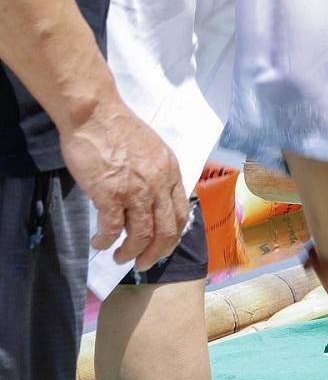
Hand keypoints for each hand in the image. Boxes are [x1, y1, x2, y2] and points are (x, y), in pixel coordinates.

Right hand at [59, 97, 187, 268]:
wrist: (96, 115)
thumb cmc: (119, 130)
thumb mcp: (152, 151)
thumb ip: (156, 174)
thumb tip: (151, 197)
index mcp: (171, 173)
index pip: (180, 213)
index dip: (172, 235)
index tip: (161, 246)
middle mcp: (159, 184)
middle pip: (166, 230)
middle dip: (156, 252)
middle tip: (144, 263)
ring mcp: (136, 190)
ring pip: (142, 234)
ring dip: (131, 252)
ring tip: (120, 258)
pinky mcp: (111, 194)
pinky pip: (113, 228)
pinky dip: (106, 240)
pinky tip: (99, 243)